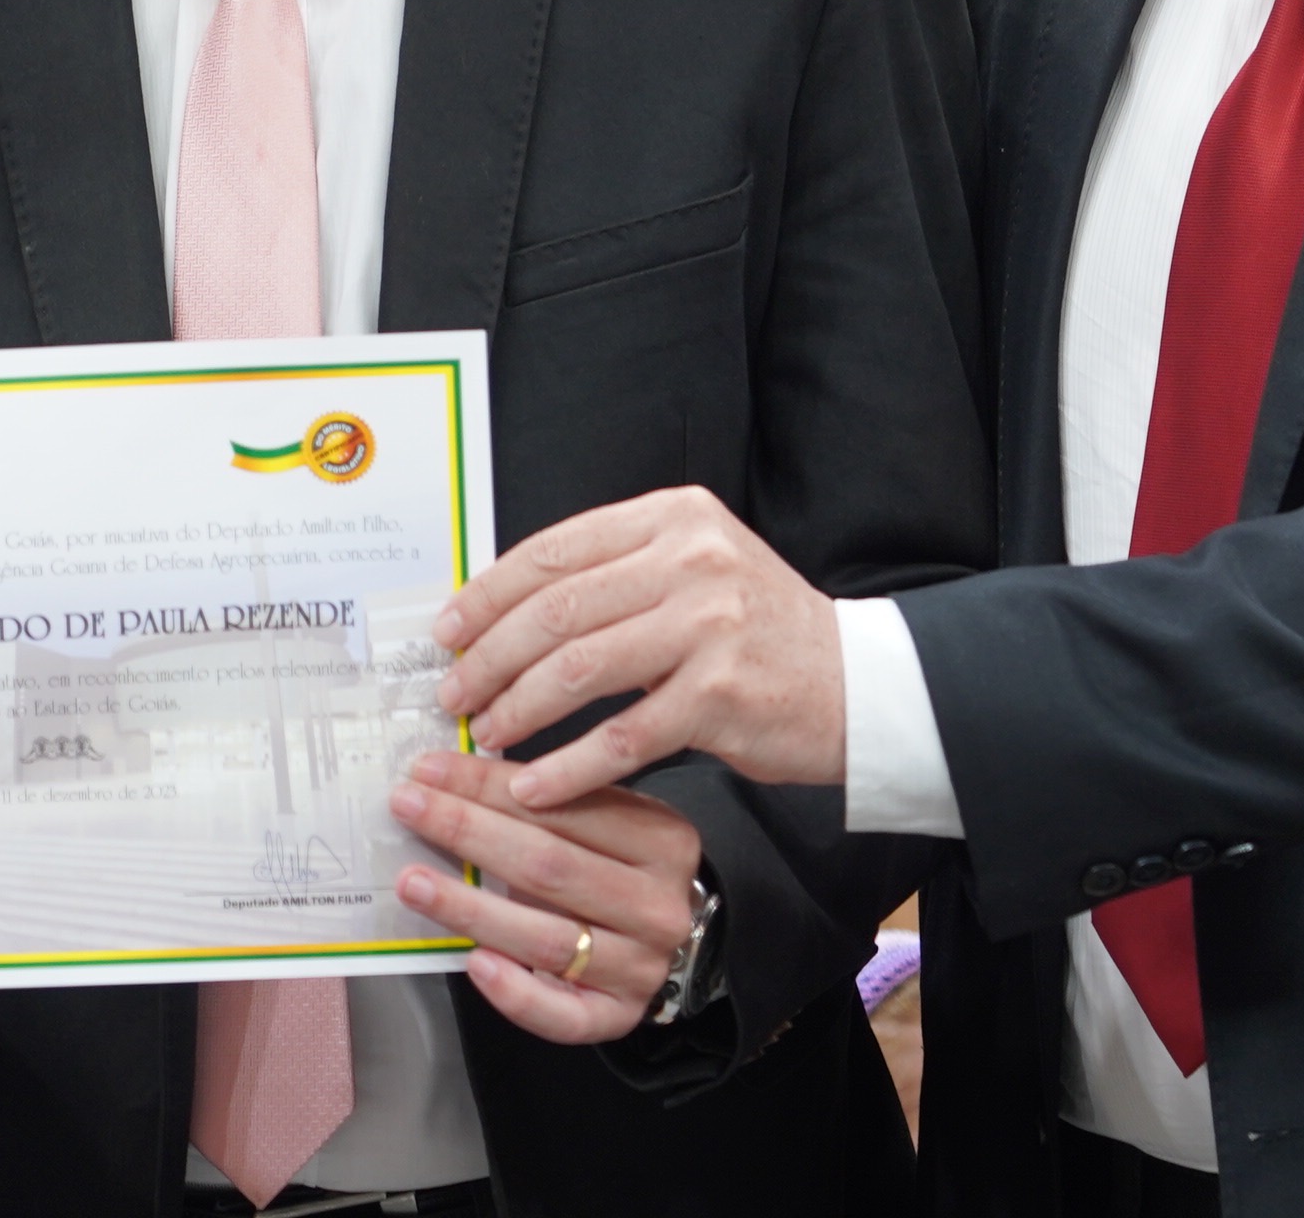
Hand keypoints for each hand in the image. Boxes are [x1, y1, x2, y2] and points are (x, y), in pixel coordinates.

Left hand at [389, 749, 701, 1042]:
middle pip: (550, 866)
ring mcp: (641, 966)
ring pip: (546, 939)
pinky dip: (514, 993)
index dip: (489, 786)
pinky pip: (561, 1014)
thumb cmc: (621, 869)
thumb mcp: (606, 821)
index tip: (428, 770)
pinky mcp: (618, 1016)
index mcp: (662, 840)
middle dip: (469, 832)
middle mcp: (657, 905)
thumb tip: (450, 779)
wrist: (671, 938)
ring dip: (470, 908)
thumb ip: (548, 801)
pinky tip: (473, 962)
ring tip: (413, 883)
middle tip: (408, 808)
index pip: (563, 806)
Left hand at [431, 486, 844, 807]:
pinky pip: (622, 736)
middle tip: (453, 694)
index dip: (488, 593)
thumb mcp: (692, 570)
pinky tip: (534, 786)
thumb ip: (613, 574)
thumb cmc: (757, 633)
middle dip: (489, 657)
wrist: (855, 684)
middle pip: (556, 609)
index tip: (447, 632)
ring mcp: (709, 625)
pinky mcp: (722, 694)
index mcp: (673, 518)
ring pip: (579, 669)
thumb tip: (501, 608)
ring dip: (518, 709)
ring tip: (486, 736)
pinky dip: (568, 766)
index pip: (555, 549)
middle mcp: (692, 560)